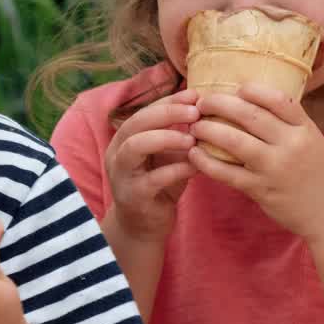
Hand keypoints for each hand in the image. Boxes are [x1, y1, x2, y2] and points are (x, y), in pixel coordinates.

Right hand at [105, 88, 201, 242]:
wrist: (143, 227)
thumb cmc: (158, 186)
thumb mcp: (166, 156)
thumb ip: (177, 136)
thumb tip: (205, 109)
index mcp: (124, 139)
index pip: (144, 111)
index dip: (169, 101)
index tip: (195, 95)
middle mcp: (117, 153)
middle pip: (136, 123)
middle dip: (167, 113)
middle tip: (195, 112)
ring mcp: (122, 175)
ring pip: (136, 145)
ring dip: (166, 137)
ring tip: (192, 138)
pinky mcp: (133, 196)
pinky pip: (153, 178)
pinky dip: (176, 169)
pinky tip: (196, 166)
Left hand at [189, 83, 323, 246]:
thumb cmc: (318, 174)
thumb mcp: (312, 141)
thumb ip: (287, 124)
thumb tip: (251, 102)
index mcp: (305, 129)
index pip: (279, 99)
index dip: (254, 90)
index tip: (236, 87)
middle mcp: (291, 145)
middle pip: (250, 115)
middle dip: (220, 104)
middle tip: (201, 103)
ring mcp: (275, 168)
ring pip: (234, 141)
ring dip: (208, 130)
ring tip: (194, 127)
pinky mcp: (261, 190)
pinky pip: (227, 172)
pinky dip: (206, 162)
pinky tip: (194, 154)